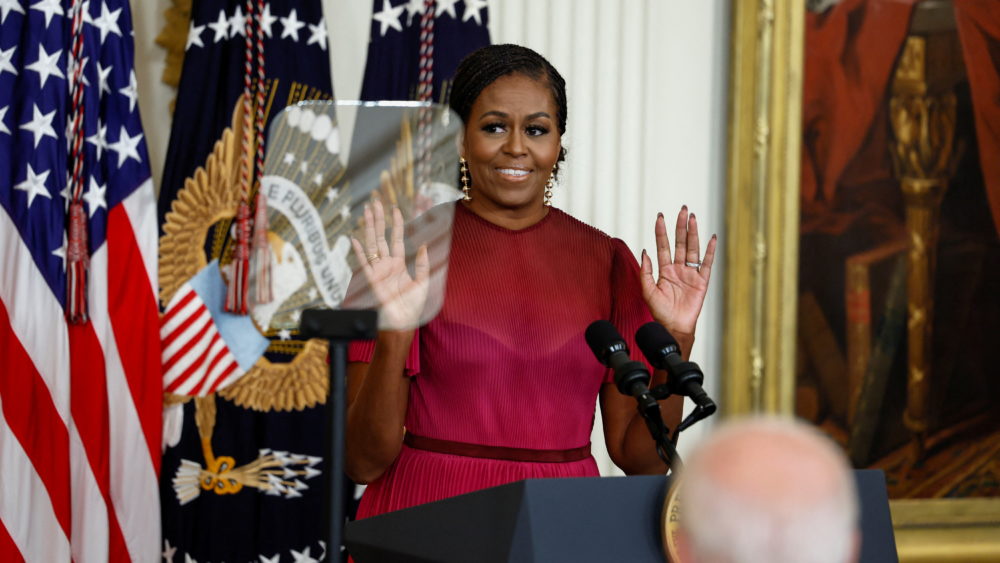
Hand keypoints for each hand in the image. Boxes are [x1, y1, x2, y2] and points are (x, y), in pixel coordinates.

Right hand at [350, 199, 429, 330]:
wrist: (403, 322)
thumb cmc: (413, 305)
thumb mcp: (423, 281)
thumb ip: (422, 263)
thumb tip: (423, 244)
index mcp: (398, 264)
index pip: (396, 238)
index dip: (396, 224)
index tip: (395, 208)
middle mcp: (386, 264)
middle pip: (381, 237)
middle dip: (379, 219)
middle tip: (376, 202)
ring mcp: (378, 270)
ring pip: (372, 244)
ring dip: (369, 228)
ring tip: (367, 212)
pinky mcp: (372, 280)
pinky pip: (363, 263)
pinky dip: (359, 252)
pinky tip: (354, 239)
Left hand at [640, 206, 716, 346]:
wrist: (673, 326)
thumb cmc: (660, 312)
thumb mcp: (647, 291)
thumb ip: (645, 272)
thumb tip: (645, 252)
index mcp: (665, 270)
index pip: (663, 246)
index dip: (661, 231)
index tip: (660, 216)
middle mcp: (678, 269)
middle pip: (680, 243)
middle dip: (680, 226)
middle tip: (682, 209)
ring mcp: (690, 273)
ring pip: (692, 249)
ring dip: (693, 233)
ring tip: (692, 218)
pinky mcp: (702, 281)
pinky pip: (706, 263)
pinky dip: (709, 251)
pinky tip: (711, 238)